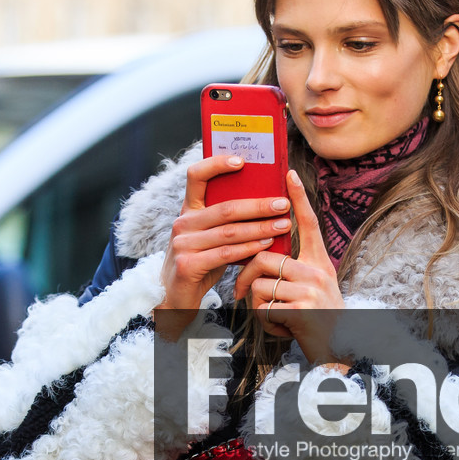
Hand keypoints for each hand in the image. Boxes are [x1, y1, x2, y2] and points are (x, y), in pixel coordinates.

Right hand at [154, 155, 292, 341]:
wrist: (175, 298)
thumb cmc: (200, 264)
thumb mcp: (210, 238)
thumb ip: (226, 221)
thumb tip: (265, 201)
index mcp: (188, 210)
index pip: (196, 176)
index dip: (217, 163)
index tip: (243, 160)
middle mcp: (182, 223)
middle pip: (225, 207)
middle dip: (258, 205)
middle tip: (283, 204)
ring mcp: (182, 244)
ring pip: (229, 231)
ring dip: (260, 228)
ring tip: (283, 225)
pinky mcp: (187, 265)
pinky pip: (225, 254)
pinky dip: (248, 249)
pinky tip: (266, 246)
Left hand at [233, 169, 346, 365]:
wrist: (337, 353)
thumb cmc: (317, 321)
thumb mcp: (310, 290)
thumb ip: (291, 271)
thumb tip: (260, 260)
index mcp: (319, 262)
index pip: (308, 223)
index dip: (298, 198)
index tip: (289, 173)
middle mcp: (318, 270)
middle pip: (264, 258)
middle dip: (246, 278)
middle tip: (242, 294)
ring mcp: (311, 289)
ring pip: (259, 286)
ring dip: (257, 306)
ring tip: (275, 316)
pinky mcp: (301, 309)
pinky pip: (264, 308)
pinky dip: (266, 322)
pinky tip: (283, 329)